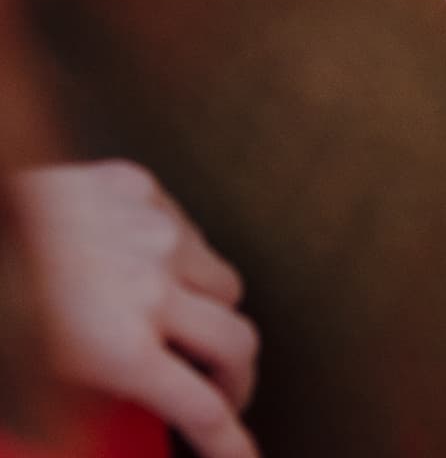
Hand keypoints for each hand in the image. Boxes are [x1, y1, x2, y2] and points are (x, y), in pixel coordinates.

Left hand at [17, 159, 258, 457]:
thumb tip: (129, 442)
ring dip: (213, 315)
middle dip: (237, 380)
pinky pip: (192, 232)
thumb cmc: (6, 304)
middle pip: (238, 344)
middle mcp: (154, 290)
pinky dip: (182, 260)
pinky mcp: (147, 191)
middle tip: (221, 393)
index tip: (244, 457)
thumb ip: (93, 418)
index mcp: (125, 350)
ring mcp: (157, 235)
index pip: (205, 410)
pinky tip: (149, 269)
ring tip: (184, 326)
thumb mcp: (39, 387)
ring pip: (224, 285)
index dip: (230, 444)